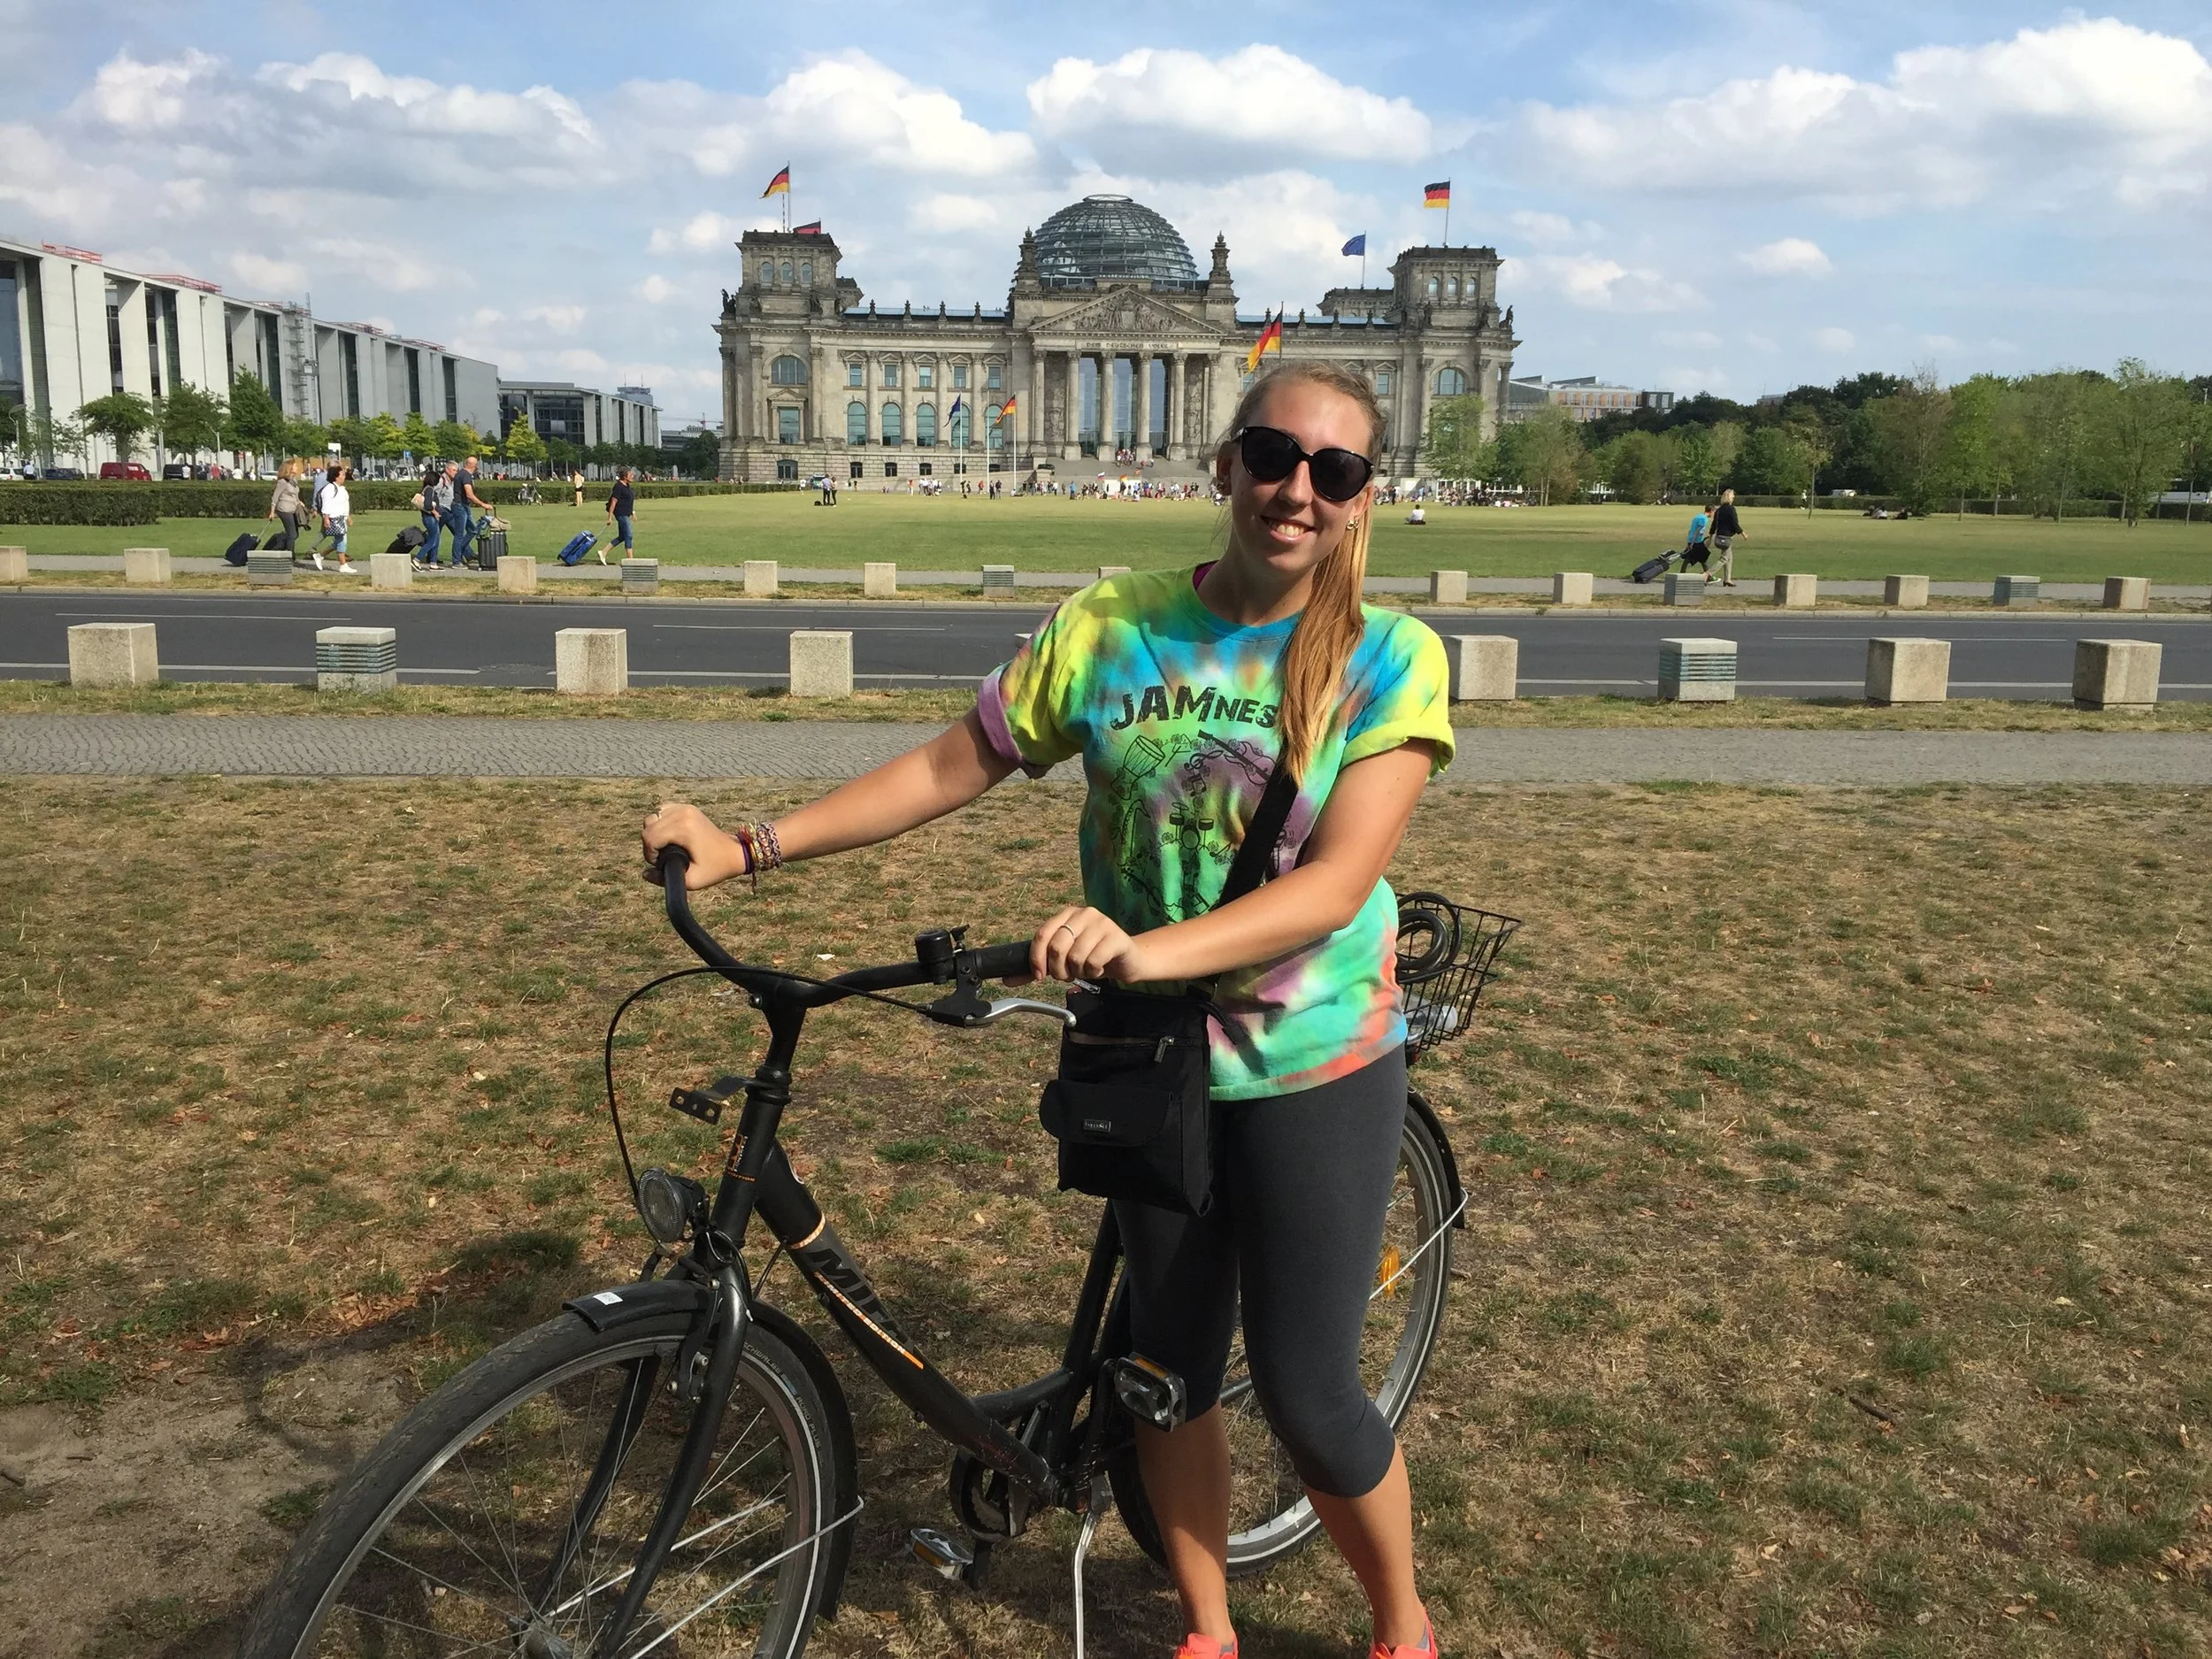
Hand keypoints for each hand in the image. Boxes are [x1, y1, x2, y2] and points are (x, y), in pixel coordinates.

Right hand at [640, 802, 751, 889]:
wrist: (733, 853)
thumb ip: (663, 879)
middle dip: (650, 844)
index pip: (649, 837)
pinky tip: (669, 836)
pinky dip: (660, 824)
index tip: (660, 864)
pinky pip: (661, 811)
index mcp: (684, 828)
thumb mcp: (691, 880)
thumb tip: (645, 873)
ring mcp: (685, 807)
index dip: (649, 854)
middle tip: (662, 857)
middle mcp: (683, 813)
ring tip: (665, 847)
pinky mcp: (686, 807)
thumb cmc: (714, 868)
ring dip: (654, 833)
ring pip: (653, 817)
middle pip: (648, 826)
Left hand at [1030, 905, 1152, 984]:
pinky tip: (1100, 968)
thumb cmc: (1092, 957)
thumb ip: (1037, 966)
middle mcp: (1084, 914)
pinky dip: (1093, 972)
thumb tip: (1007, 979)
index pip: (1042, 934)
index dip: (1037, 958)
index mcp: (1067, 914)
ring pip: (1075, 957)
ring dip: (1078, 972)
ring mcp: (1102, 923)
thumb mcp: (1063, 959)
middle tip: (1067, 975)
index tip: (1040, 975)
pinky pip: (1093, 962)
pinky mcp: (1117, 937)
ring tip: (1086, 969)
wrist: (1127, 959)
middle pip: (1057, 947)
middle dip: (1058, 970)